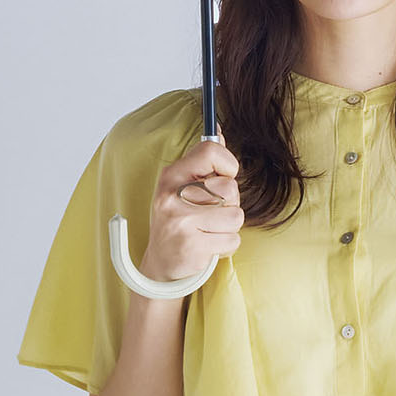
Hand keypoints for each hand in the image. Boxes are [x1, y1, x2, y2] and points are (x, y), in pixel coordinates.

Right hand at [139, 130, 243, 282]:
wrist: (160, 263)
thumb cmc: (177, 219)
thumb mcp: (181, 186)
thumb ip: (203, 161)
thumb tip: (219, 132)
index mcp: (172, 176)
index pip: (210, 151)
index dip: (227, 165)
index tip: (222, 178)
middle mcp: (173, 197)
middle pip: (230, 188)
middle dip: (229, 202)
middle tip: (211, 212)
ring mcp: (182, 223)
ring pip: (236, 215)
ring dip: (229, 226)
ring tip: (209, 230)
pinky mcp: (193, 248)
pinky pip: (233, 240)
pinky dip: (226, 245)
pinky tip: (208, 245)